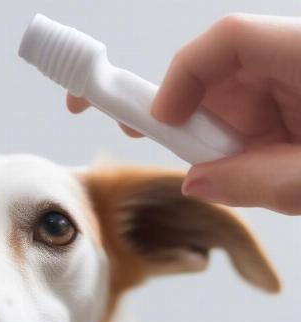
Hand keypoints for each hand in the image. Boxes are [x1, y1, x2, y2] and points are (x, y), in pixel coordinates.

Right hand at [68, 14, 300, 214]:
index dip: (181, 75)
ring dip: (208, 142)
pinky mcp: (290, 110)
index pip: (227, 40)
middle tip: (132, 132)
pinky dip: (231, 152)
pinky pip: (245, 124)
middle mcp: (290, 62)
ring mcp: (290, 87)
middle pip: (216, 72)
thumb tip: (193, 184)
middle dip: (179, 112)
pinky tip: (244, 175)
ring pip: (226, 103)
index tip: (159, 121)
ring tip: (220, 176)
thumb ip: (253, 181)